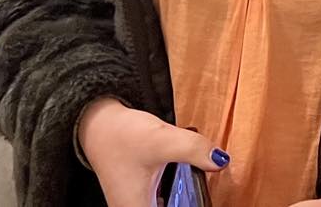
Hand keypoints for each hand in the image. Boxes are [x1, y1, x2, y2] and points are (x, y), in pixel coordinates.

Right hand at [77, 97, 227, 206]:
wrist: (99, 122)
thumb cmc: (122, 135)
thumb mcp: (161, 139)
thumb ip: (193, 149)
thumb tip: (222, 160)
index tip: (202, 200)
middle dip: (189, 203)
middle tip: (203, 194)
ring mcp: (135, 205)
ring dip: (183, 200)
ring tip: (198, 192)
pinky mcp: (140, 196)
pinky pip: (163, 202)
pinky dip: (178, 196)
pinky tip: (186, 180)